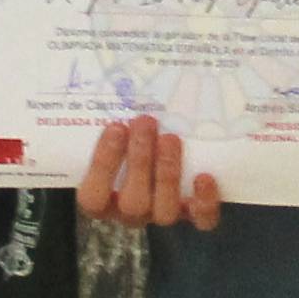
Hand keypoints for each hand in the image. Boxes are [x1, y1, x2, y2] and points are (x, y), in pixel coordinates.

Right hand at [75, 116, 220, 230]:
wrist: (156, 159)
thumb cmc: (125, 144)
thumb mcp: (112, 137)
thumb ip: (109, 125)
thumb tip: (100, 77)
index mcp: (102, 201)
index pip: (94, 196)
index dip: (103, 164)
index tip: (116, 126)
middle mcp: (129, 213)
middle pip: (132, 202)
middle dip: (140, 160)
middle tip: (146, 121)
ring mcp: (160, 215)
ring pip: (164, 211)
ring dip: (167, 173)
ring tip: (171, 138)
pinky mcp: (191, 216)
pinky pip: (201, 220)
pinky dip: (204, 202)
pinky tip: (204, 176)